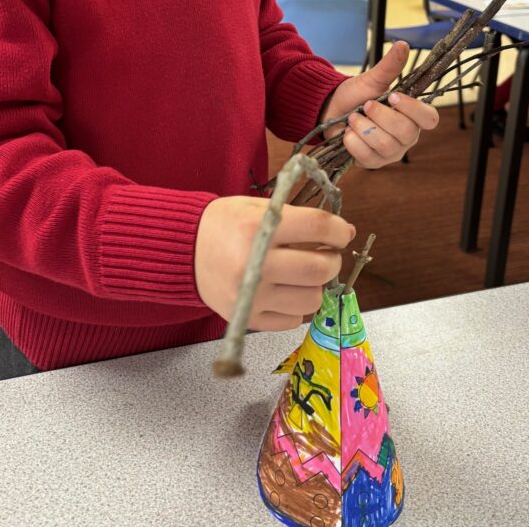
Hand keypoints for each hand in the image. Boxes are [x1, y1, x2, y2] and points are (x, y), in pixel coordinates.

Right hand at [194, 195, 354, 329]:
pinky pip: (294, 320)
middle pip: (319, 269)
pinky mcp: (249, 318)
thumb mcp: (256, 207)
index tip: (342, 232)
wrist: (184, 251)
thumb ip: (299, 218)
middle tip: (326, 252)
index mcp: (256, 228)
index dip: (338, 230)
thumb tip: (344, 232)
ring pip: (312, 299)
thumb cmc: (223, 224)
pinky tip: (286, 289)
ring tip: (303, 272)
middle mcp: (255, 265)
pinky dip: (297, 305)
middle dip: (332, 259)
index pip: (317, 227)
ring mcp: (252, 296)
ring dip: (316, 284)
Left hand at [321, 40, 438, 167]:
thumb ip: (389, 66)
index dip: (413, 109)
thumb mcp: (372, 80)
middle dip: (381, 117)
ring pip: (386, 145)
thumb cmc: (356, 96)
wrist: (330, 110)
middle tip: (365, 106)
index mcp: (413, 116)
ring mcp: (390, 152)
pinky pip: (367, 156)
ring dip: (364, 128)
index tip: (392, 96)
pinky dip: (353, 142)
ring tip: (353, 118)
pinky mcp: (373, 163)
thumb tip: (402, 45)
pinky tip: (348, 134)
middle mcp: (406, 136)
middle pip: (406, 132)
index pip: (430, 118)